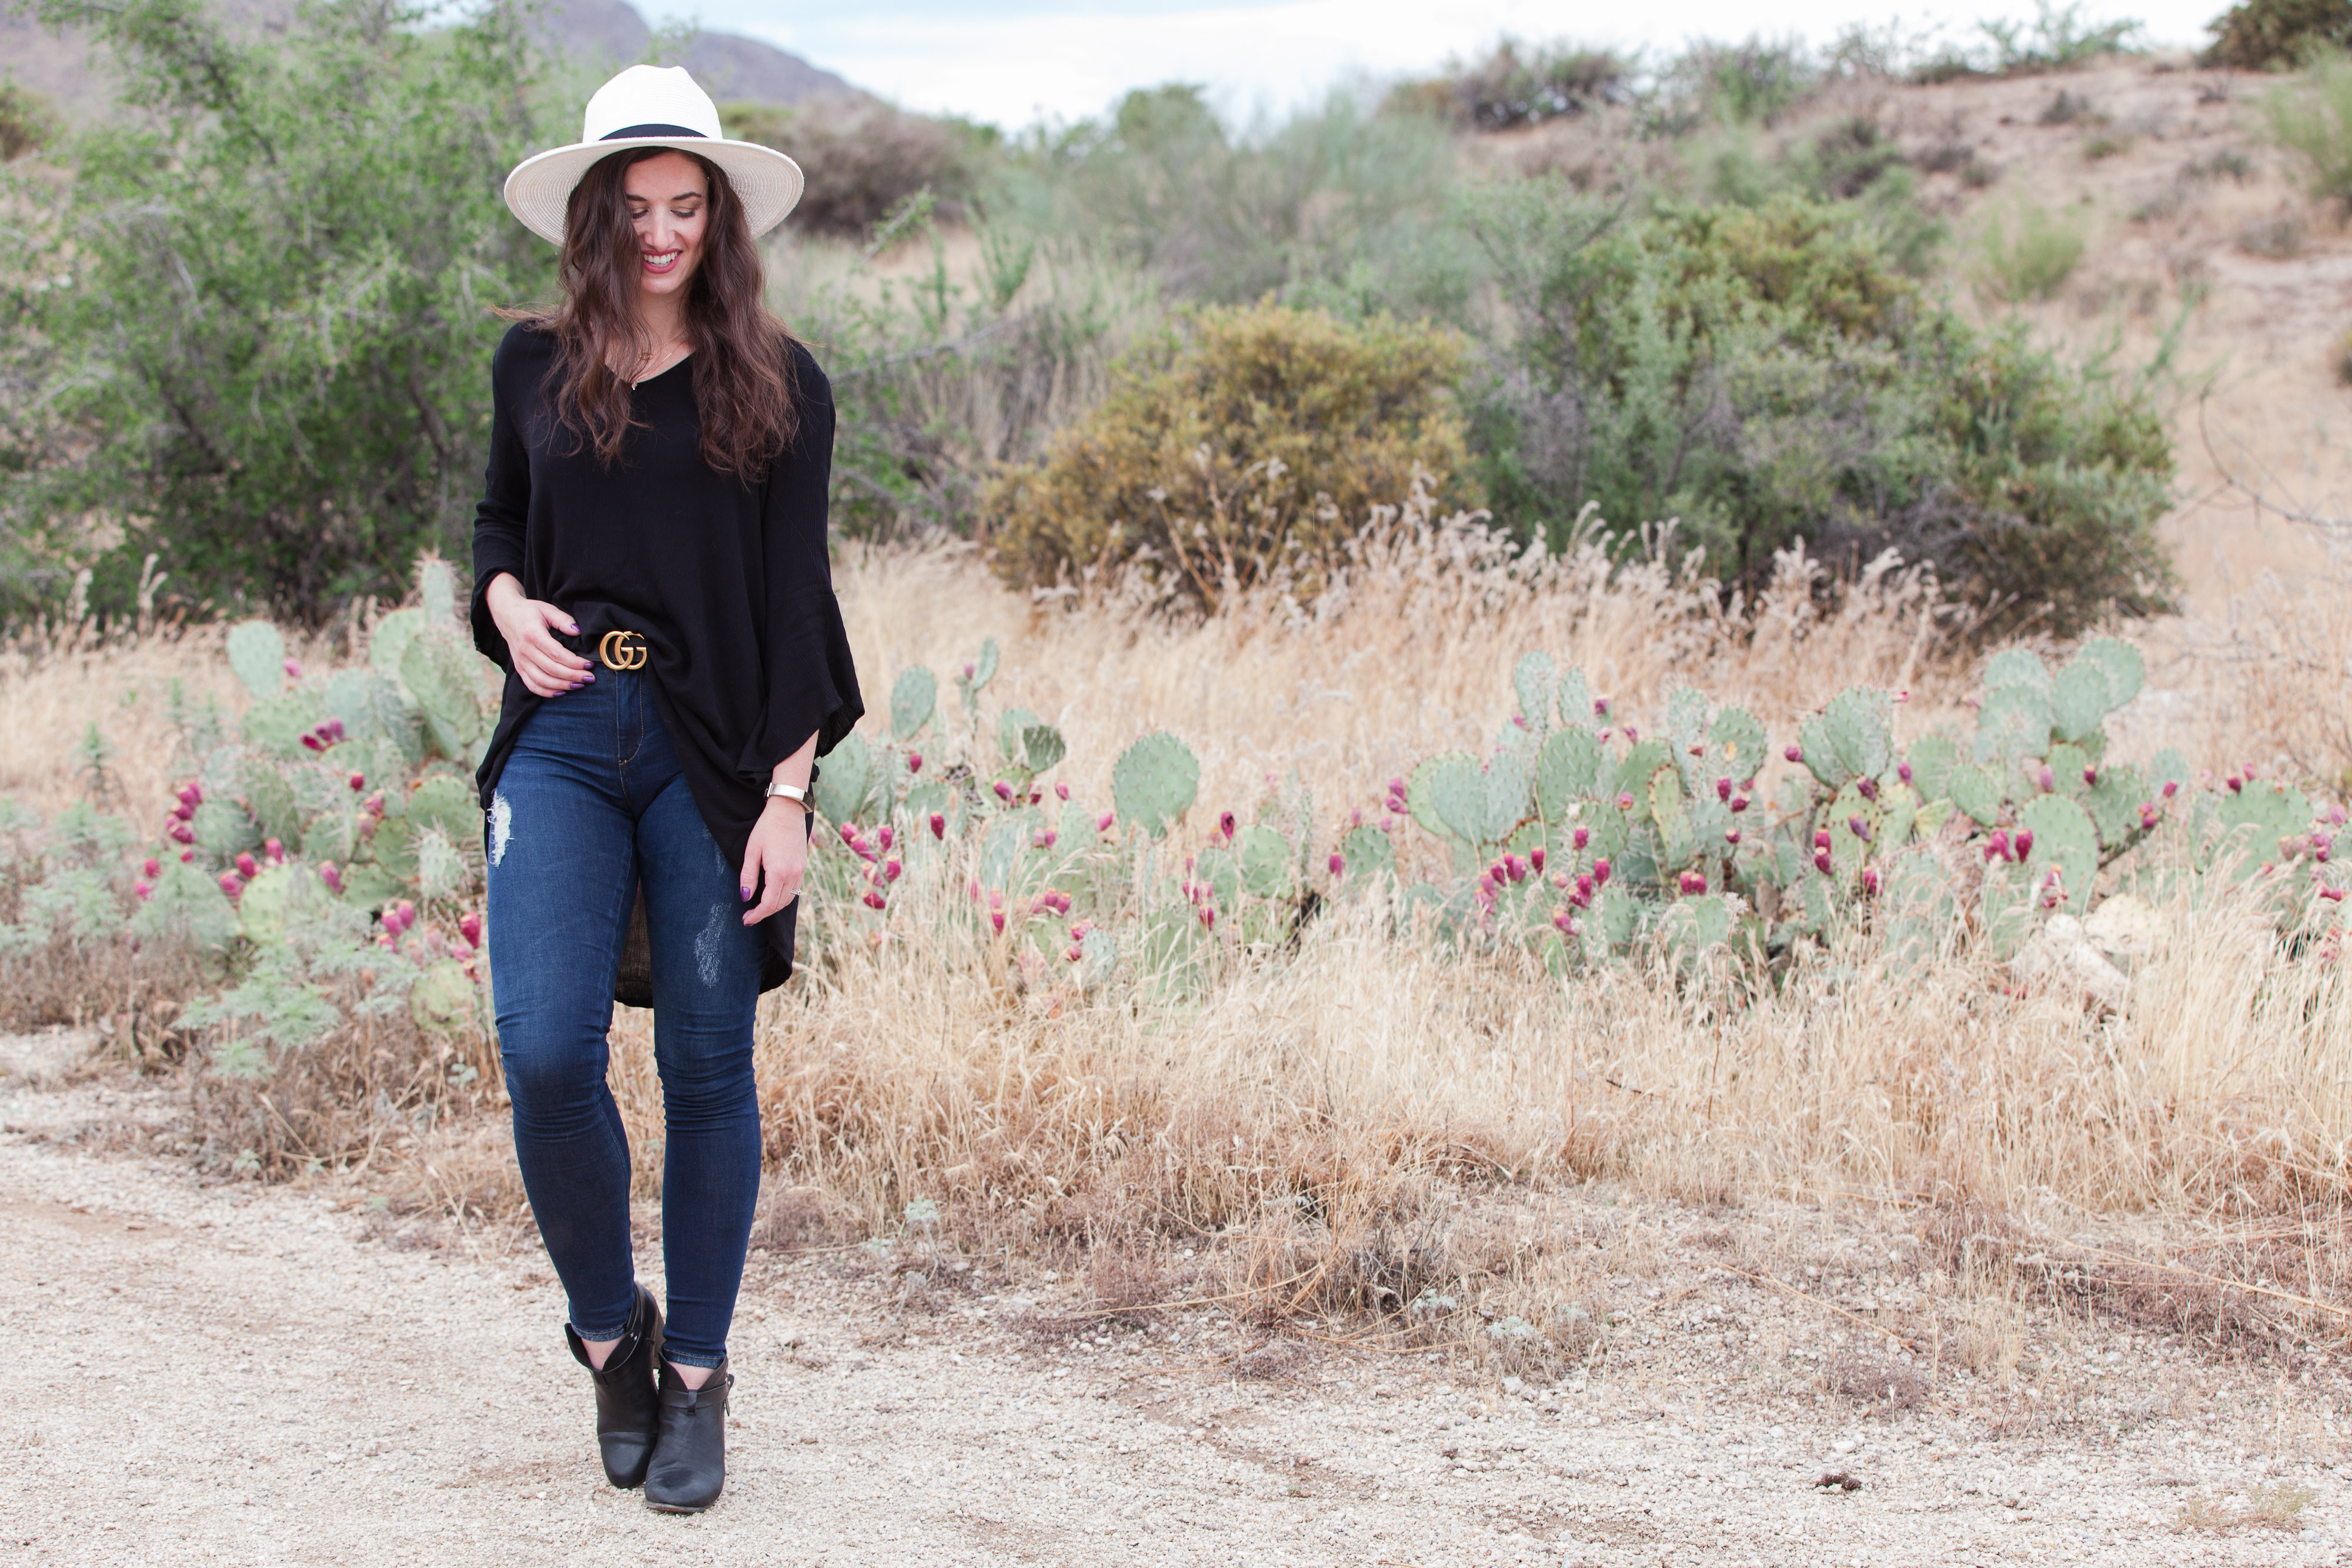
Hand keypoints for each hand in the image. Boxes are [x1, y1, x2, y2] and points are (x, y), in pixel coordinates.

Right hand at [485, 573, 592, 697]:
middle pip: (551, 669)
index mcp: (532, 634)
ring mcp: (520, 661)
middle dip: (573, 676)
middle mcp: (525, 650)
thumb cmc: (529, 612)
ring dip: (562, 685)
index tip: (589, 665)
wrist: (506, 615)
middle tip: (589, 678)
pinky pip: (532, 685)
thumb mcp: (547, 609)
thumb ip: (563, 620)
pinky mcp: (519, 668)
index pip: (556, 653)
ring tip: (579, 685)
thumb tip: (578, 631)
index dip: (574, 662)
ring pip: (542, 680)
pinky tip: (561, 692)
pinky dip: (546, 692)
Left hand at [739, 798, 808, 923]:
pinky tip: (773, 895)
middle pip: (779, 904)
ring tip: (760, 909)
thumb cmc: (767, 828)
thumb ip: (748, 876)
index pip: (768, 904)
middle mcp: (793, 874)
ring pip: (789, 899)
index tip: (746, 920)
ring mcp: (800, 871)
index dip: (757, 915)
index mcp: (779, 872)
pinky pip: (795, 889)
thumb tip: (745, 897)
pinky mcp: (803, 867)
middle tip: (749, 917)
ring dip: (774, 907)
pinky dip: (783, 897)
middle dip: (764, 914)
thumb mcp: (752, 851)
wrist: (788, 810)